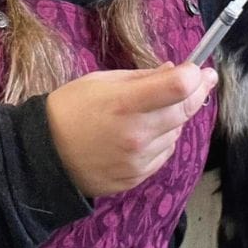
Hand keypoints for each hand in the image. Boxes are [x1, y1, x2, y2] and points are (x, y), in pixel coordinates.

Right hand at [45, 62, 216, 197]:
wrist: (44, 154)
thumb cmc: (71, 109)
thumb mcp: (103, 81)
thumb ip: (143, 77)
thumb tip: (176, 71)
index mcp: (125, 103)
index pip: (178, 87)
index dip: (195, 76)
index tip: (200, 69)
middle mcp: (137, 134)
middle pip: (185, 110)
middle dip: (197, 93)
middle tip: (203, 81)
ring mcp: (138, 159)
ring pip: (176, 133)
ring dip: (175, 119)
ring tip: (154, 111)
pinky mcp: (137, 177)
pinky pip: (164, 153)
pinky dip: (162, 140)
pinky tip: (145, 133)